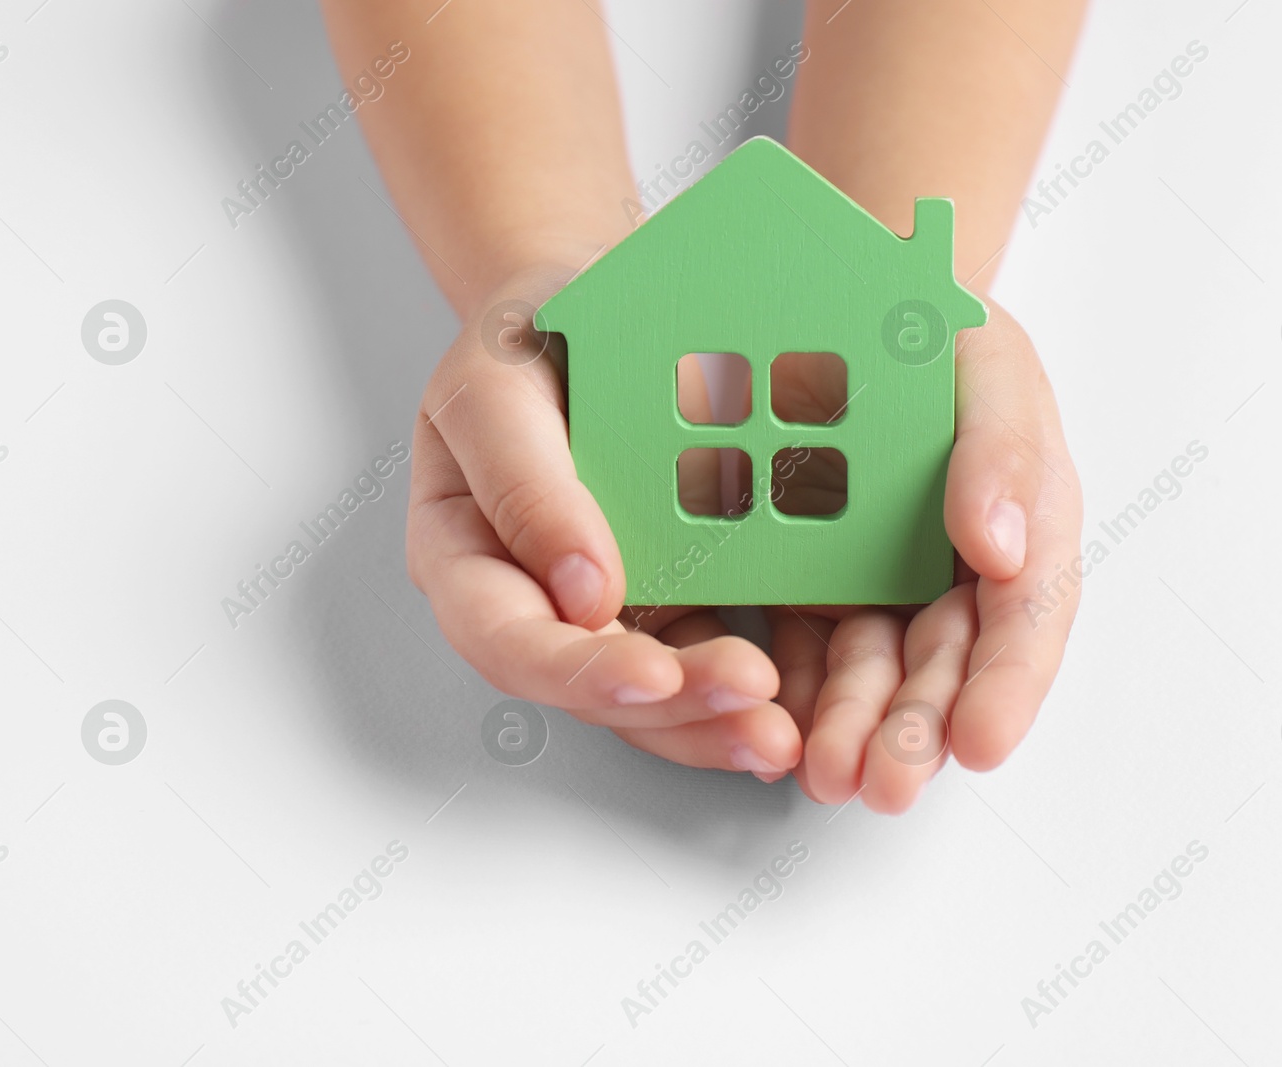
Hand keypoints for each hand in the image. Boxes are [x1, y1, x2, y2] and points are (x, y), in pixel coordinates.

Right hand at [406, 265, 802, 775]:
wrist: (605, 300)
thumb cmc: (530, 335)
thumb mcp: (498, 381)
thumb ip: (523, 481)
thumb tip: (582, 593)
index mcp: (468, 558)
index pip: (510, 642)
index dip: (578, 671)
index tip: (652, 674)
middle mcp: (538, 602)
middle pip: (595, 691)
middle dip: (675, 711)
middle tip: (752, 701)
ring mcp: (617, 610)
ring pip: (663, 699)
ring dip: (724, 721)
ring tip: (785, 731)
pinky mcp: (687, 601)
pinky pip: (722, 658)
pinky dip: (769, 686)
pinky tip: (813, 701)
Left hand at [769, 300, 1082, 812]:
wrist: (852, 305)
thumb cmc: (942, 337)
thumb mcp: (992, 369)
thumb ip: (1004, 452)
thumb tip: (1001, 551)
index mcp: (1021, 530)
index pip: (1026, 620)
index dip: (1007, 685)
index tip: (982, 739)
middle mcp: (955, 574)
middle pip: (944, 668)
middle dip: (918, 734)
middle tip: (888, 785)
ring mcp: (880, 584)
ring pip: (870, 675)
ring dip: (852, 731)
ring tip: (826, 774)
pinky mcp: (812, 583)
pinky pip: (798, 647)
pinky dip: (788, 691)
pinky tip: (769, 726)